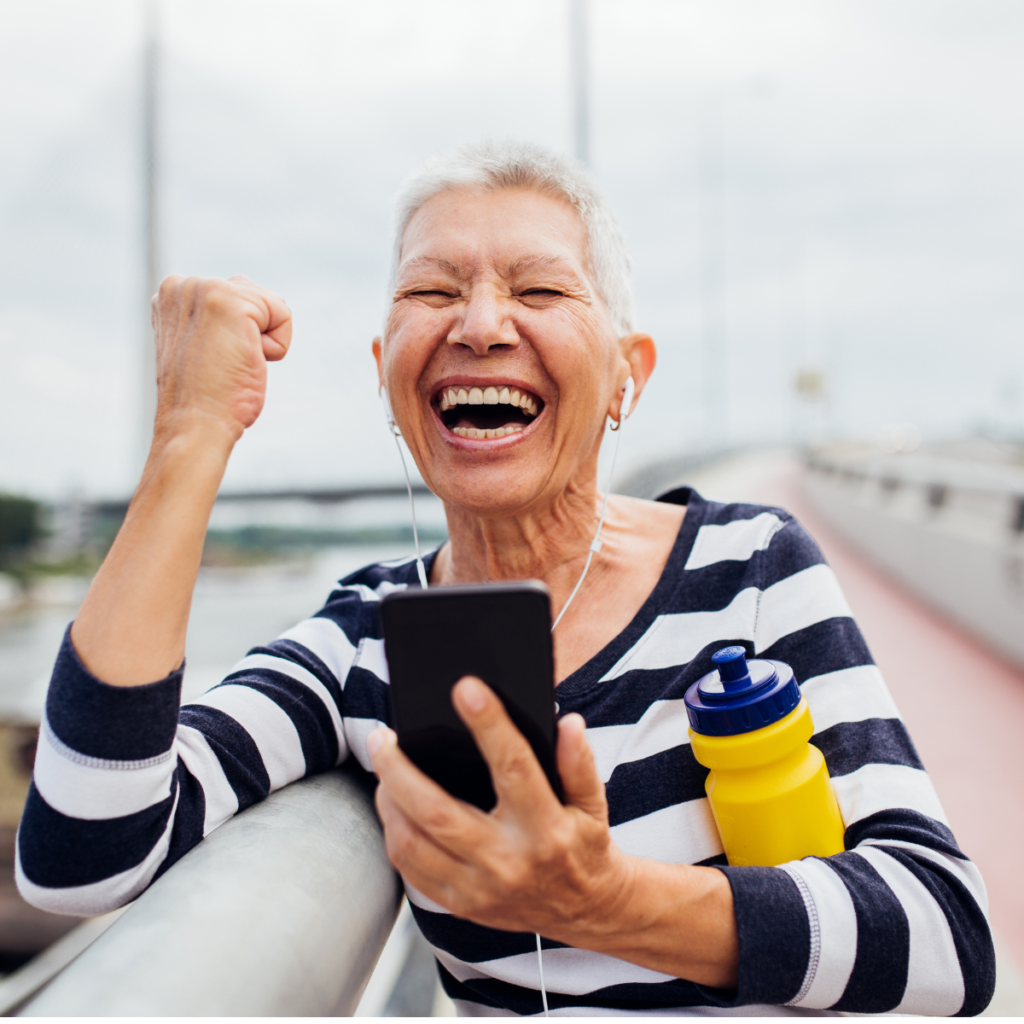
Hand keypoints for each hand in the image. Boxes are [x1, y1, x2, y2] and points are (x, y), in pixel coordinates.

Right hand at [151, 274, 291, 442]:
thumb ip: (214, 314)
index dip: (238, 334)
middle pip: (254, 295)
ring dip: (264, 339)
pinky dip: (277, 345)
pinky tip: (248, 360)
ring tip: (233, 361)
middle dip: (253, 333)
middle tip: (224, 363)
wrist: (196, 424)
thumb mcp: (201, 344)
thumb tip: (245, 293)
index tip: (211, 359)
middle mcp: (182, 284)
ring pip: (270, 303)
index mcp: (171, 293)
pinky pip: (283, 313)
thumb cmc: (204, 397)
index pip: (234, 293)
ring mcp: (204, 288)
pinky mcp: (230, 300)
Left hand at [368, 676, 738, 986]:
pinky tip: (393, 806)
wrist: (587, 911)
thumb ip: (579, 761)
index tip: (466, 687)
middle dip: (400, 771)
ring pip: (413, 844)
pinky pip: (411, 870)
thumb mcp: (593, 801)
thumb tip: (567, 722)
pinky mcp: (462, 904)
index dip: (489, 724)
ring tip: (384, 768)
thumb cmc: (585, 844)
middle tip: (382, 737)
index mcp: (546, 828)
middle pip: (437, 812)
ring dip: (389, 802)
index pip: (513, 766)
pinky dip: (395, 834)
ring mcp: (480, 889)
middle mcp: (509, 861)